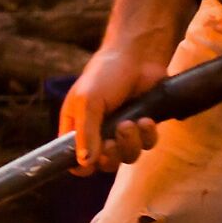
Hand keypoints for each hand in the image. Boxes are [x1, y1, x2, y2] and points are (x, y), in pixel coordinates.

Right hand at [59, 43, 171, 173]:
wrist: (138, 56)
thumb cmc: (105, 74)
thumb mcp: (87, 101)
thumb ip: (85, 133)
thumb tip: (83, 163)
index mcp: (77, 128)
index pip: (74, 160)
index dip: (81, 167)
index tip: (90, 163)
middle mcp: (98, 134)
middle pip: (104, 164)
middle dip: (111, 155)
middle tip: (113, 139)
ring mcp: (121, 132)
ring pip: (127, 157)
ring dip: (131, 142)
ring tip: (131, 122)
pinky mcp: (143, 128)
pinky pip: (147, 145)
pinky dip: (147, 135)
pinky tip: (146, 119)